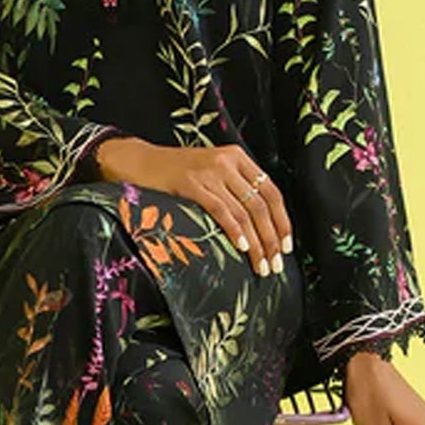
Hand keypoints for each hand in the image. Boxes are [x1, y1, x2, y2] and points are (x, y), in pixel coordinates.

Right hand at [94, 136, 291, 280]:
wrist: (137, 161)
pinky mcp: (190, 184)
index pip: (271, 191)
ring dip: (256, 244)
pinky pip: (221, 211)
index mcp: (237, 158)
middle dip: (272, 239)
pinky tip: (242, 248)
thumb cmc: (174, 174)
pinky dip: (234, 231)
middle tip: (275, 265)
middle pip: (261, 205)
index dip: (282, 221)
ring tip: (260, 267)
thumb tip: (260, 226)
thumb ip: (234, 188)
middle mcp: (227, 162)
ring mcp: (209, 172)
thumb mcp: (210, 172)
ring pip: (244, 212)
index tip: (287, 247)